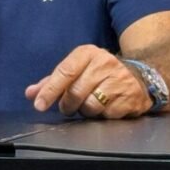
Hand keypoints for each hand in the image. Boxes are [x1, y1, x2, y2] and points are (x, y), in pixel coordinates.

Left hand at [25, 45, 151, 119]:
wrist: (139, 76)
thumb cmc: (100, 74)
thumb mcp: (78, 70)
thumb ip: (53, 81)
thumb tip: (31, 93)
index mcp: (88, 53)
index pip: (64, 72)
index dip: (50, 91)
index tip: (39, 105)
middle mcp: (105, 63)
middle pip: (75, 92)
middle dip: (67, 105)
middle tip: (69, 107)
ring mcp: (120, 80)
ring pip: (90, 106)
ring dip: (85, 111)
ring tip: (90, 104)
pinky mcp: (130, 97)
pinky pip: (107, 114)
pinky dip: (102, 115)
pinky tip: (106, 107)